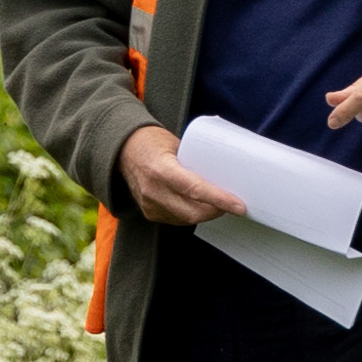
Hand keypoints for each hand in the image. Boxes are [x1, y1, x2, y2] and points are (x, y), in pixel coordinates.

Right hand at [117, 124, 246, 226]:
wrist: (122, 149)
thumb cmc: (151, 141)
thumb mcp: (176, 144)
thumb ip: (195, 160)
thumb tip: (226, 168)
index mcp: (161, 170)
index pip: (195, 190)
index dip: (220, 200)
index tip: (239, 206)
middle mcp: (153, 191)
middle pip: (193, 211)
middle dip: (217, 211)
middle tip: (234, 204)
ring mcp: (149, 204)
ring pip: (186, 219)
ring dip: (205, 214)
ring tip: (219, 205)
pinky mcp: (149, 212)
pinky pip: (176, 220)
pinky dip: (191, 215)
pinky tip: (200, 207)